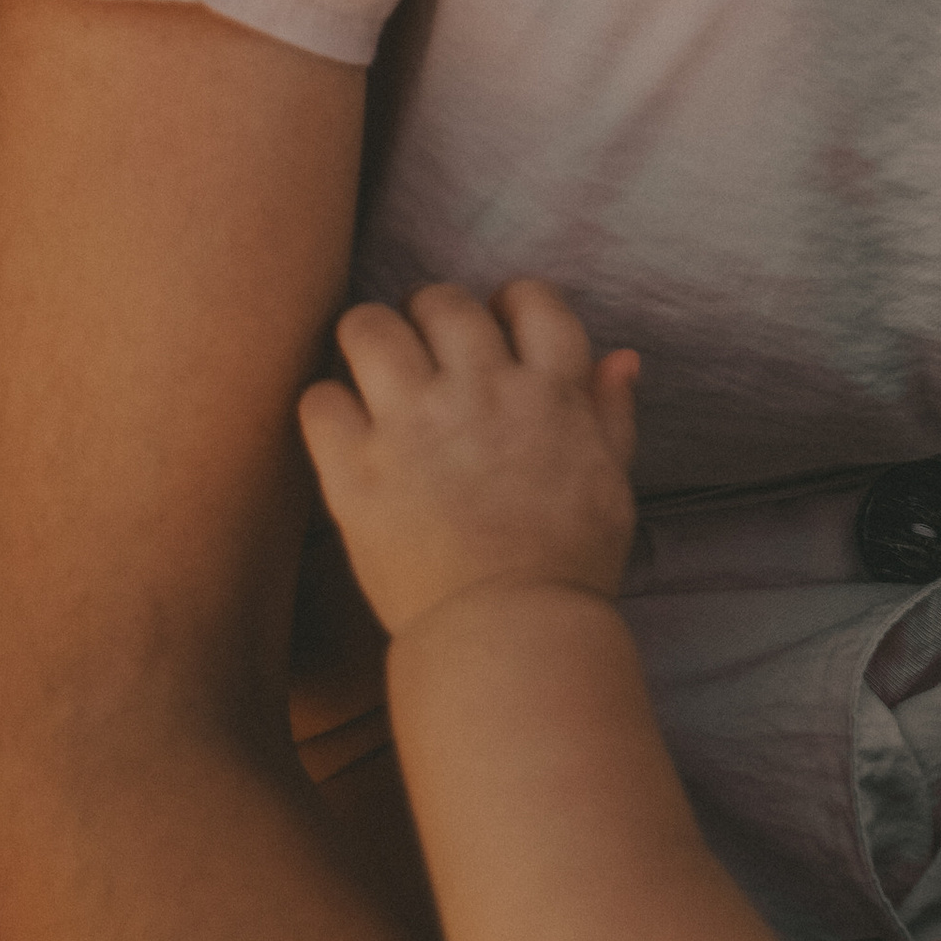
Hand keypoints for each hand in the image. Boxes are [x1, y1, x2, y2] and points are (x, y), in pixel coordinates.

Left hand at [299, 279, 641, 640]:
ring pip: (368, 327)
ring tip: (370, 368)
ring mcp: (412, 425)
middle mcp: (479, 391)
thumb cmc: (569, 569)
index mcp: (547, 392)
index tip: (496, 321)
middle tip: (422, 349)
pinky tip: (340, 431)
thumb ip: (611, 414)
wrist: (512, 639)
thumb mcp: (612, 485)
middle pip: (441, 302)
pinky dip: (325, 408)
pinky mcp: (355, 470)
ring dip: (368, 340)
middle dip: (429, 315)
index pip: (532, 300)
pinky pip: (319, 400)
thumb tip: (622, 357)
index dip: (510, 301)